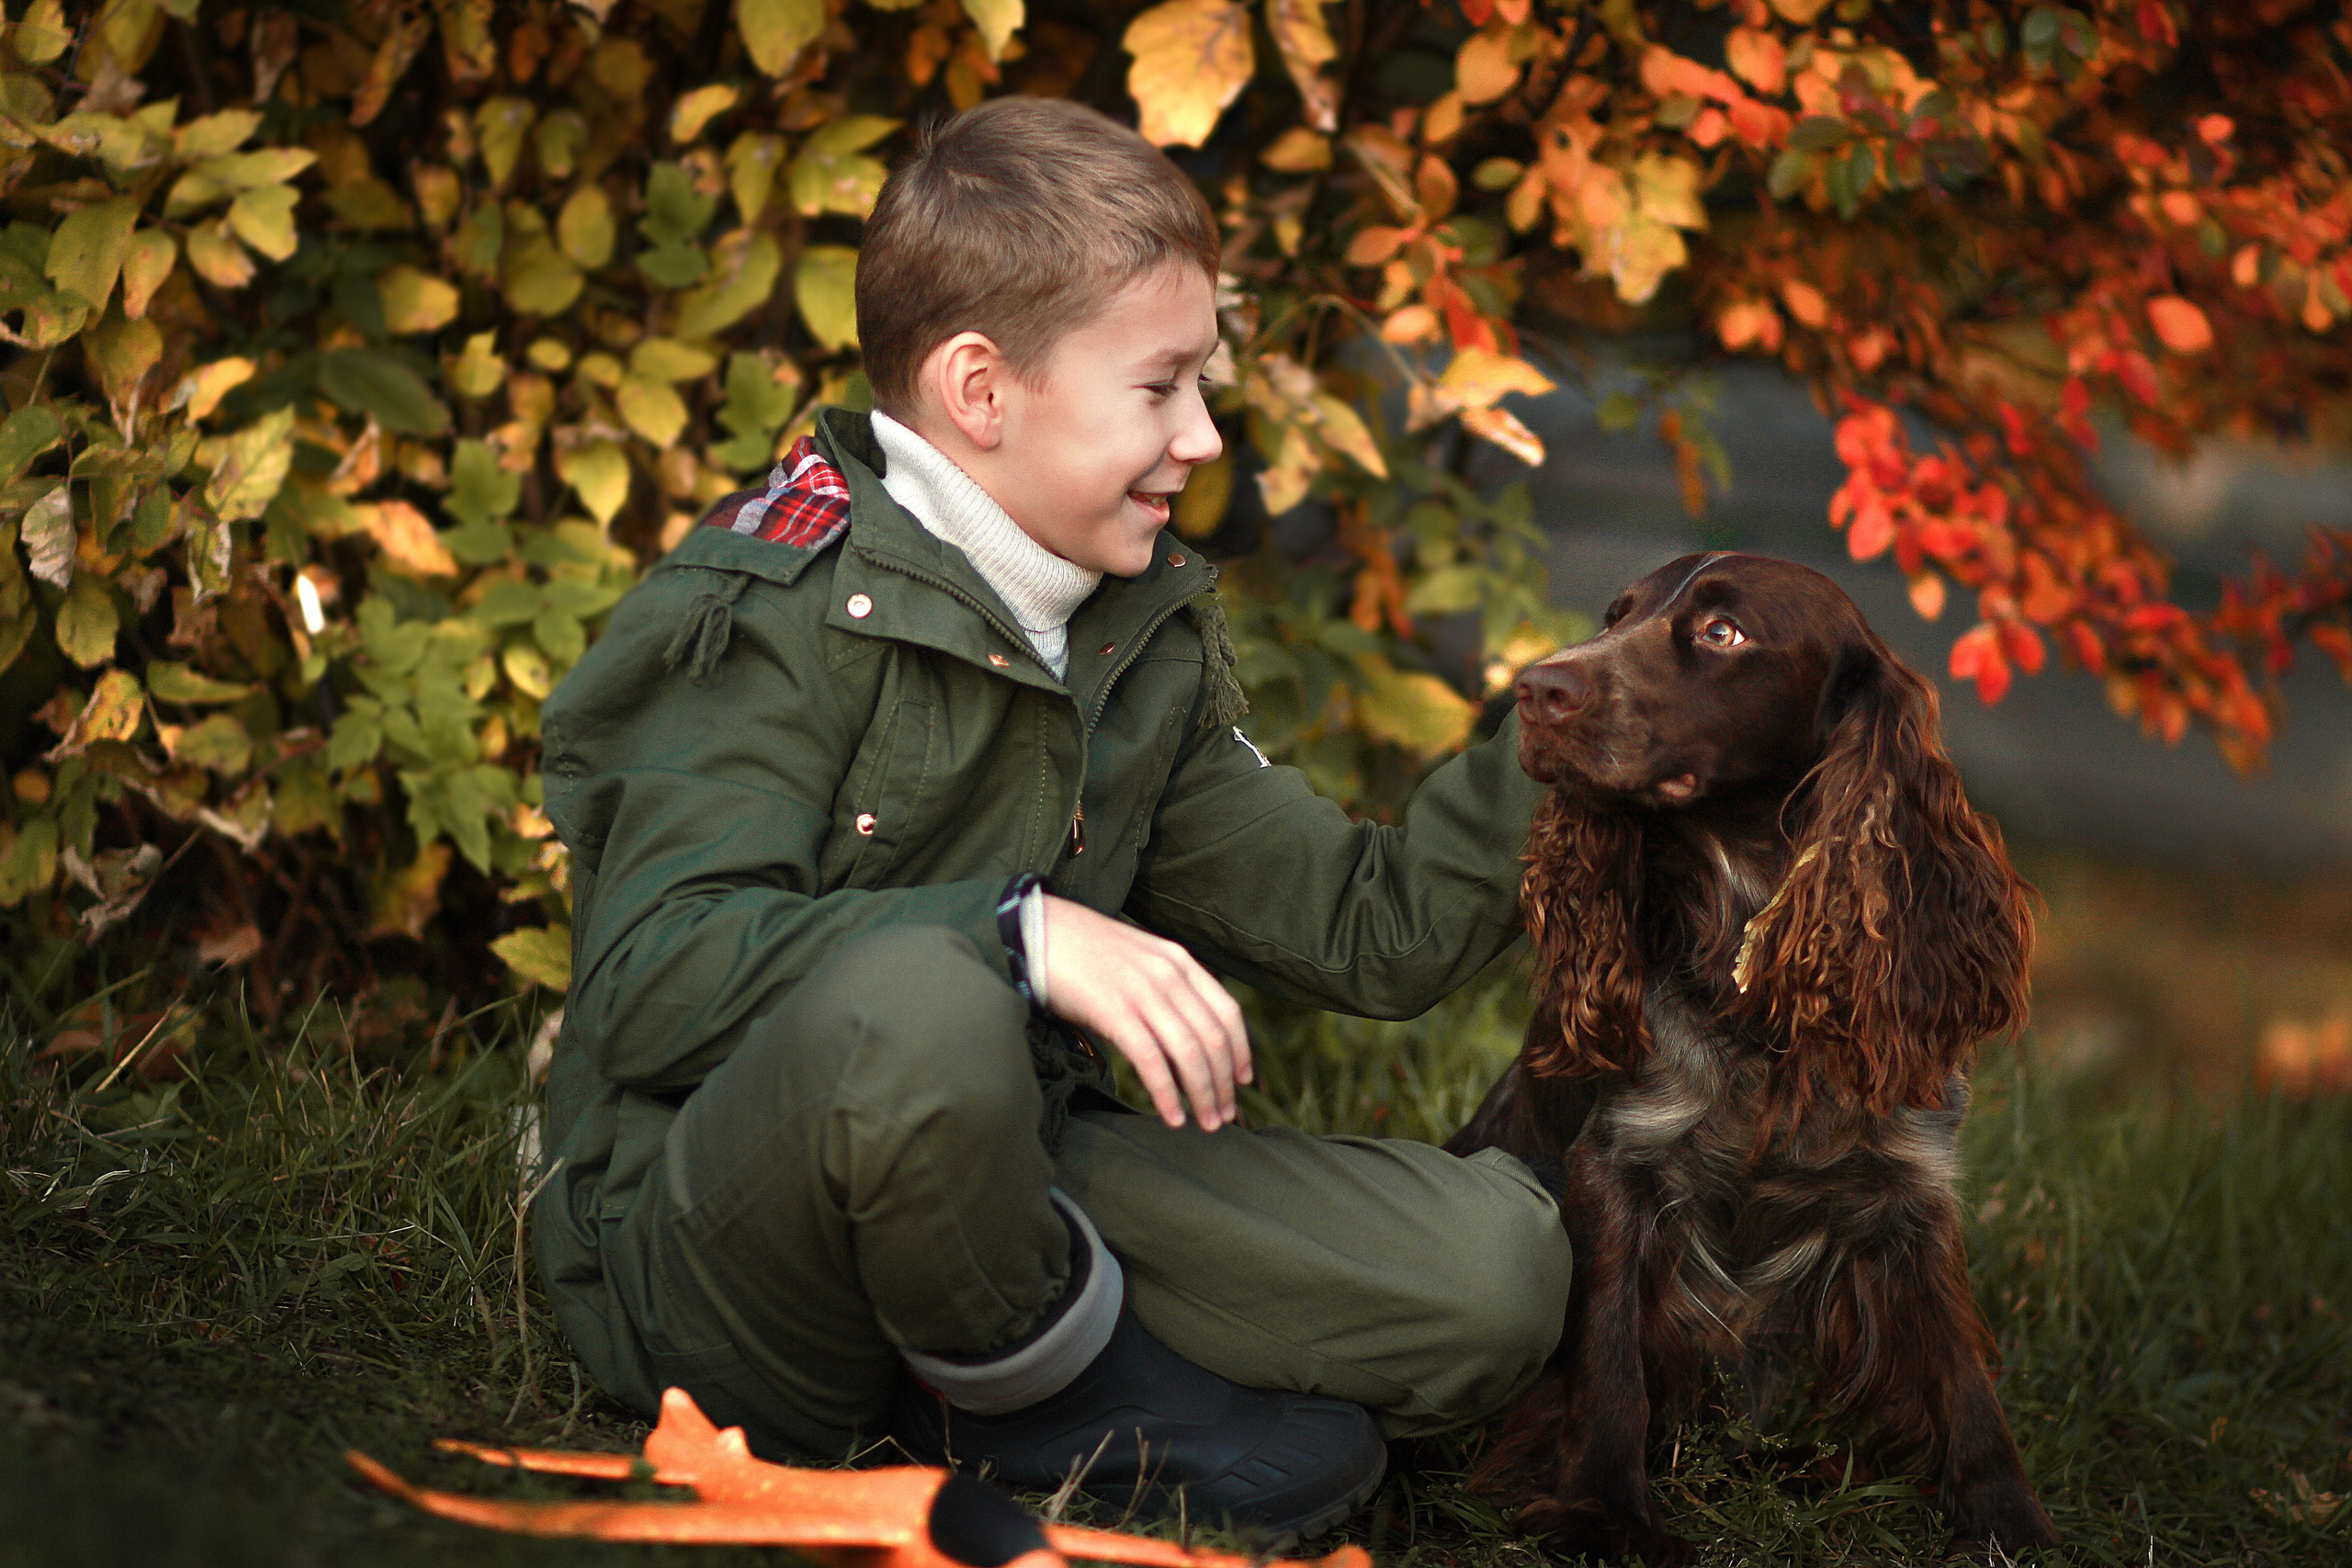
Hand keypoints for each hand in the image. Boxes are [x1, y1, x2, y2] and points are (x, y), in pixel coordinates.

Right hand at [1039, 895, 1251, 1130]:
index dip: (1241, 1051)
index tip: (1242, 1081)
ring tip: (1206, 1124)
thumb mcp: (1136, 959)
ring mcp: (1142, 991)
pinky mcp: (1113, 1010)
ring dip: (1203, 1094)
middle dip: (1224, 1083)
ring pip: (1190, 1052)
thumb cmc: (1081, 951)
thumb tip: (1180, 1033)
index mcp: (1178, 960)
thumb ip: (1163, 987)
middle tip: (1225, 1116)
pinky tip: (1172, 1117)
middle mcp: (1168, 974)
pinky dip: (1167, 1093)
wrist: (1033, 930)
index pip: (1228, 1012)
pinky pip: (1152, 1060)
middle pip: (1213, 1038)